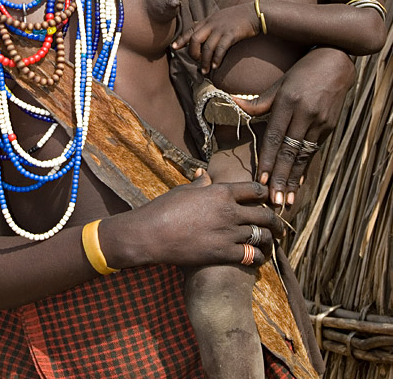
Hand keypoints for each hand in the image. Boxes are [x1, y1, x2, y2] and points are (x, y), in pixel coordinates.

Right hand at [101, 172, 283, 269]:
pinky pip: (251, 256)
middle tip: (280, 226)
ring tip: (273, 243)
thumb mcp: (184, 190)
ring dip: (270, 240)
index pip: (255, 189)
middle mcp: (229, 211)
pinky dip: (259, 257)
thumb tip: (204, 174)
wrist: (153, 233)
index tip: (269, 199)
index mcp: (221, 191)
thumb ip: (200, 184)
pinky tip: (260, 258)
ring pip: (261, 236)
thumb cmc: (165, 208)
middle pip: (264, 214)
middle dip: (275, 221)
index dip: (265, 194)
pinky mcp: (223, 253)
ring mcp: (228, 233)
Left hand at [172, 4, 258, 72]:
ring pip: (207, 47)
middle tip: (196, 63)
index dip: (181, 39)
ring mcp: (221, 29)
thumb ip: (208, 23)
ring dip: (204, 61)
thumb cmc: (237, 17)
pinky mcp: (231, 34)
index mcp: (207, 20)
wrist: (254, 13)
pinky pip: (220, 49)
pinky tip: (216, 66)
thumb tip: (196, 27)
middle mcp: (212, 24)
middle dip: (193, 53)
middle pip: (195, 40)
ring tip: (205, 71)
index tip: (173, 47)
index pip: (190, 30)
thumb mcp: (219, 16)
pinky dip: (216, 59)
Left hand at [236, 48, 354, 205]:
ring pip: (303, 156)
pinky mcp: (329, 126)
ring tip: (286, 199)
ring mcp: (319, 122)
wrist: (336, 62)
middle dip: (280, 178)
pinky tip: (298, 182)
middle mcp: (304, 114)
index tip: (261, 179)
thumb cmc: (301, 72)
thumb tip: (233, 105)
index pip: (275, 136)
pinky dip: (304, 168)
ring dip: (293, 179)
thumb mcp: (279, 83)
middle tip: (274, 200)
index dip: (267, 159)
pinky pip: (313, 151)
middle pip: (289, 151)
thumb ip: (259, 102)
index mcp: (288, 102)